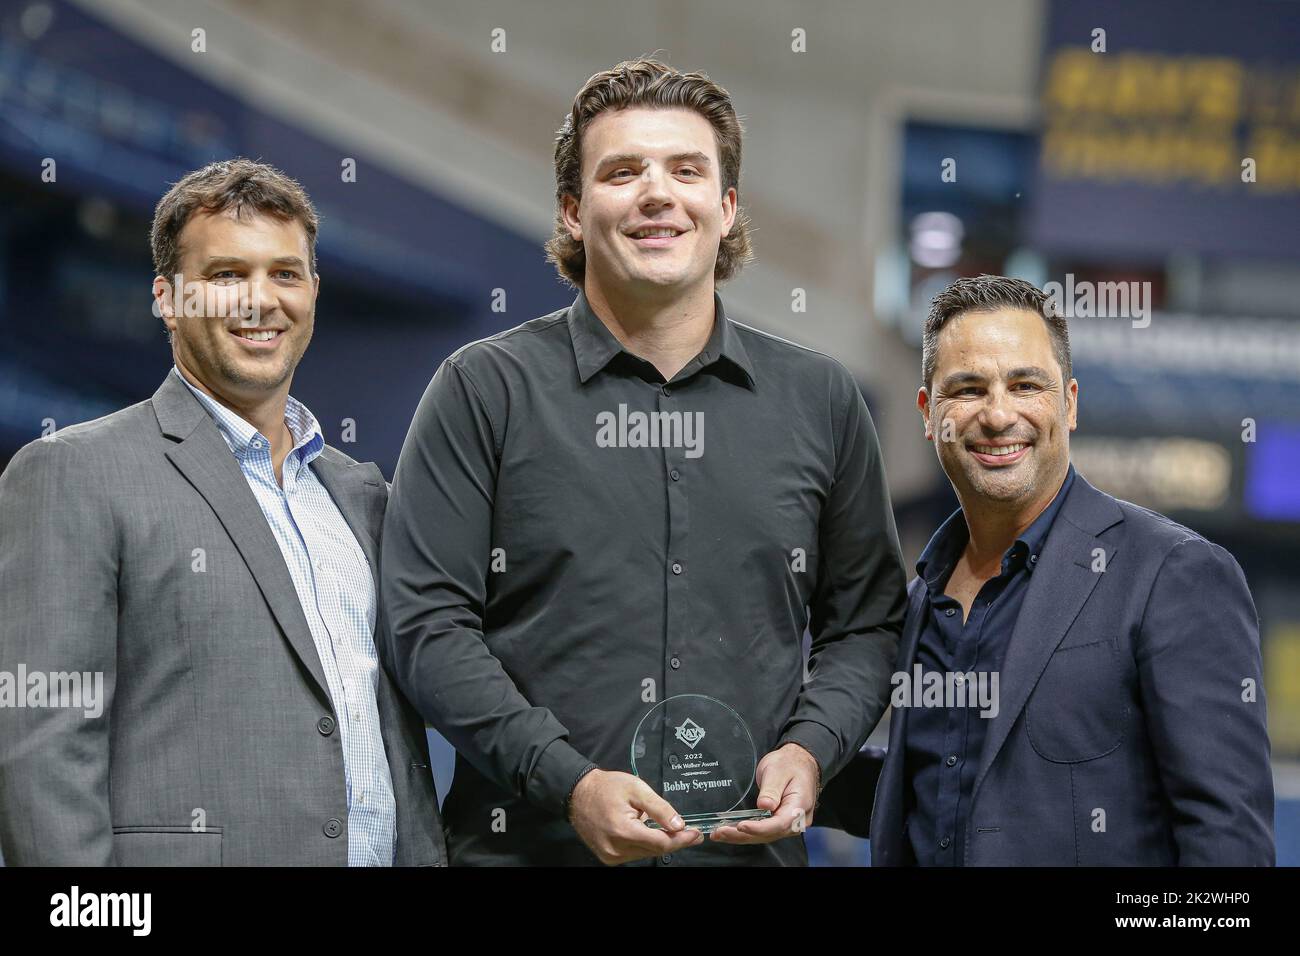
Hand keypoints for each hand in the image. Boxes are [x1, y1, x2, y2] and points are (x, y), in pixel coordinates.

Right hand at [568, 768, 703, 864]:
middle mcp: (616, 848)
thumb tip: (679, 824)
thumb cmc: (607, 788)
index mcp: (624, 831)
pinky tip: (646, 832)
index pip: (661, 842)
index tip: (696, 834)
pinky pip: (634, 854)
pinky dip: (644, 845)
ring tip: (665, 827)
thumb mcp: (637, 789)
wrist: (578, 794)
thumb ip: (659, 808)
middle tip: (691, 832)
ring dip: (658, 843)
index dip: (682, 839)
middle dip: (674, 841)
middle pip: (655, 850)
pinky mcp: (608, 857)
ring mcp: (611, 855)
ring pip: (646, 854)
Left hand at [710, 742, 819, 844]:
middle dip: (743, 835)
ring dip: (740, 836)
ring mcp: (788, 824)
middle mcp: (796, 821)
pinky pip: (762, 831)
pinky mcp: (778, 823)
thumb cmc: (789, 765)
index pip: (779, 824)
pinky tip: (729, 831)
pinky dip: (745, 833)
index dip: (759, 828)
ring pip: (763, 836)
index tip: (741, 826)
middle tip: (720, 832)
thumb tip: (764, 806)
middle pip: (768, 834)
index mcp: (799, 807)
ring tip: (719, 834)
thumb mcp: (778, 771)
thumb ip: (772, 789)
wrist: (798, 764)